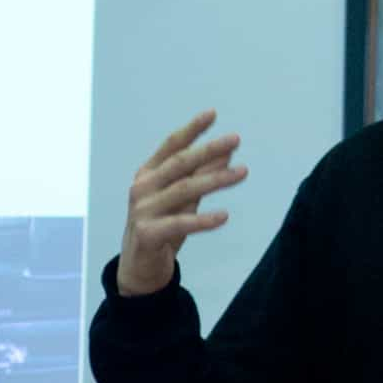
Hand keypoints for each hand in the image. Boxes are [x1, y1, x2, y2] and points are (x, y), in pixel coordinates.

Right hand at [116, 109, 245, 295]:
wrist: (139, 268)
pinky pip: (180, 223)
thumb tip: (227, 152)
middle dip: (209, 149)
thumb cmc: (163, 228)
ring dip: (215, 180)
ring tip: (242, 172)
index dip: (191, 129)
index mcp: (148, 174)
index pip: (171, 145)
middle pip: (180, 163)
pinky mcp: (147, 234)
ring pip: (184, 190)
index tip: (212, 113)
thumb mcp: (184, 200)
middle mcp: (142, 188)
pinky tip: (224, 216)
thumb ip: (201, 176)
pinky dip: (203, 220)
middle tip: (235, 139)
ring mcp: (142, 210)